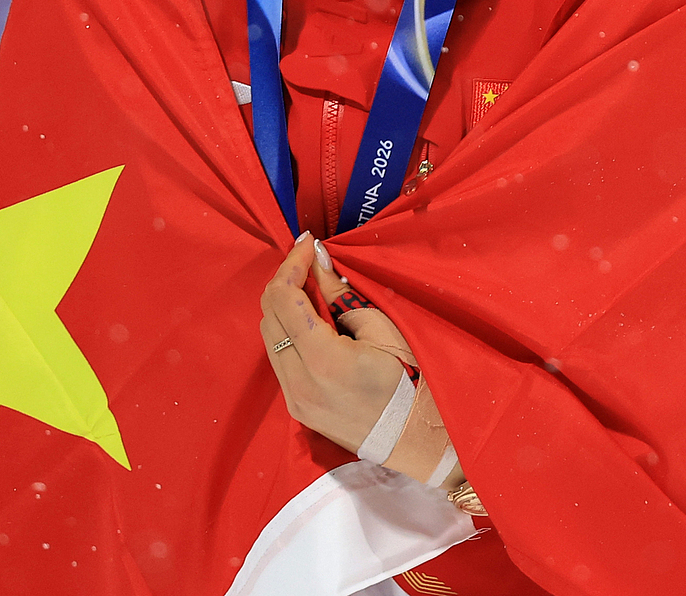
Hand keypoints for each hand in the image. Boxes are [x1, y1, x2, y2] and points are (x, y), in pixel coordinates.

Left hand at [258, 235, 458, 487]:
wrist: (417, 441)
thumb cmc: (412, 382)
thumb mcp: (383, 331)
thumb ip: (341, 295)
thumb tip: (318, 261)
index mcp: (323, 360)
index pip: (284, 297)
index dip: (292, 263)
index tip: (308, 243)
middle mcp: (298, 383)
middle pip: (268, 314)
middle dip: (286, 280)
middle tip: (311, 261)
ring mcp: (294, 400)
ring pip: (269, 337)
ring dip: (285, 306)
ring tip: (313, 288)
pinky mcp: (297, 409)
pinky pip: (279, 359)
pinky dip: (288, 332)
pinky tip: (312, 321)